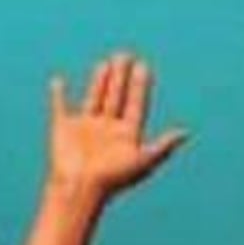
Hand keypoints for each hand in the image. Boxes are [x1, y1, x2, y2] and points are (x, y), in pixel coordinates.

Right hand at [45, 51, 189, 200]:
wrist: (79, 189)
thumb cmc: (111, 179)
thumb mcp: (142, 161)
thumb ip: (162, 146)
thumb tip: (186, 132)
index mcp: (125, 135)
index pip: (135, 104)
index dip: (140, 86)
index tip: (143, 66)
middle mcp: (106, 129)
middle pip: (116, 97)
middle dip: (121, 78)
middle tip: (125, 55)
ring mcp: (85, 128)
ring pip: (94, 98)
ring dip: (99, 81)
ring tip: (105, 63)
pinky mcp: (63, 128)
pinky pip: (60, 107)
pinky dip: (57, 95)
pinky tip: (57, 81)